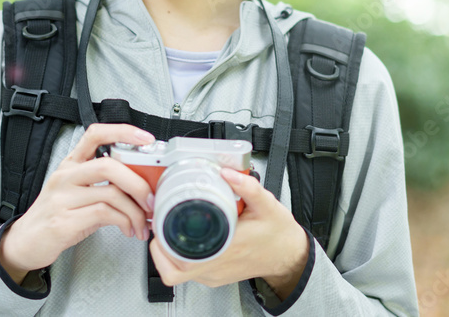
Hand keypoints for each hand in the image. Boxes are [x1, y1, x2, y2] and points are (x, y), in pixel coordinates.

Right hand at [0, 123, 156, 283]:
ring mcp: (63, 198)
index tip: (146, 138)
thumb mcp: (79, 192)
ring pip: (111, 193)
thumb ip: (106, 184)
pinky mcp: (64, 221)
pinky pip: (104, 214)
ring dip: (136, 210)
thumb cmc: (57, 215)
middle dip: (138, 182)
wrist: (26, 241)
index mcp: (71, 164)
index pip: (95, 134)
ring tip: (143, 222)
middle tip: (151, 198)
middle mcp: (66, 176)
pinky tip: (128, 229)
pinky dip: (124, 222)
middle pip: (108, 165)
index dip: (123, 132)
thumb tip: (143, 185)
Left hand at [149, 167, 310, 300]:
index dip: (162, 248)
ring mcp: (214, 274)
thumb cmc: (278, 234)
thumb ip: (247, 186)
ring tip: (170, 229)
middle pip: (172, 270)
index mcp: (224, 251)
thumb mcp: (267, 205)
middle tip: (161, 224)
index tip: (160, 227)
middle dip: (160, 247)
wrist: (289, 254)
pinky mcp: (215, 276)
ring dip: (169, 252)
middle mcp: (216, 267)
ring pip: (179, 272)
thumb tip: (227, 172)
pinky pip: (190, 271)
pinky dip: (181, 256)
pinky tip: (185, 239)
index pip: (179, 264)